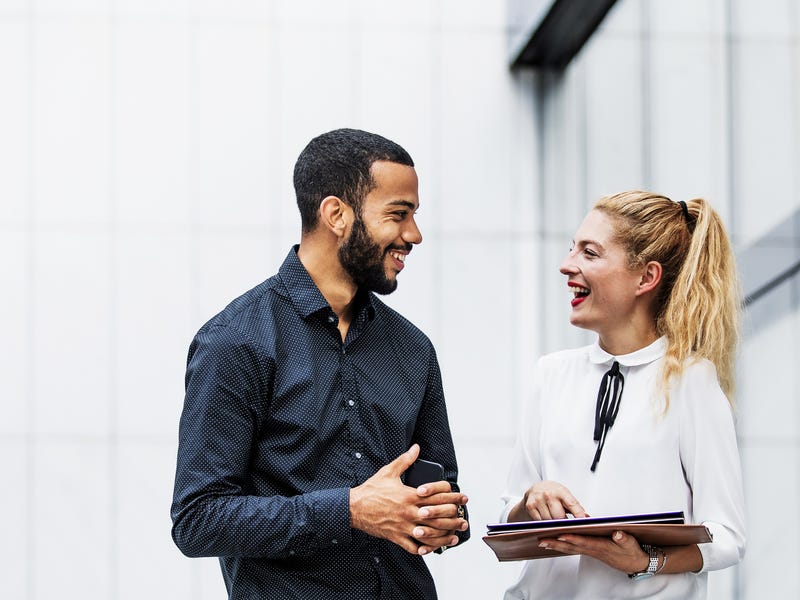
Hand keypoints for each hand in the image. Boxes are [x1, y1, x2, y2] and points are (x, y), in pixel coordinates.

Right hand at [349, 445, 467, 554]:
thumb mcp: (388, 471)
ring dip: (445, 536)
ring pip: (430, 534)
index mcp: (410, 495)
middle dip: (454, 516)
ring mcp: (404, 526)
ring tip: (455, 535)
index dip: (452, 495)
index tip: (461, 497)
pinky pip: (414, 547)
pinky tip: (432, 548)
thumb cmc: (371, 490)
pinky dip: (424, 549)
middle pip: (438, 515)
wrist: (354, 508)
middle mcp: (409, 511)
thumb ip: (405, 460)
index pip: (438, 495)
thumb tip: (416, 448)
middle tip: (463, 516)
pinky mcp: (397, 537)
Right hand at [513, 480, 587, 520]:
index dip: (578, 514)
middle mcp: (548, 494)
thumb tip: (587, 518)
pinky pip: (540, 522)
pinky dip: (544, 524)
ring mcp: (538, 500)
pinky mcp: (530, 507)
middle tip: (567, 526)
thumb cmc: (553, 493)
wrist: (535, 489)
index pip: (572, 504)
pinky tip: (545, 520)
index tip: (583, 522)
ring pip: (549, 521)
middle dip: (564, 523)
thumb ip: (575, 507)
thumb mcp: (565, 496)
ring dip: (553, 525)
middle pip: (559, 517)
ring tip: (555, 521)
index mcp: (560, 491)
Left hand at [538, 530, 648, 573]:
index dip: (572, 539)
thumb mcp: (631, 543)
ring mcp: (591, 551)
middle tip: (541, 540)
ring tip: (542, 541)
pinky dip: (563, 546)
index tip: (560, 535)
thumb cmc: (631, 551)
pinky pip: (573, 549)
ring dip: (556, 546)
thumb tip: (617, 533)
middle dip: (556, 543)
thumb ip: (623, 538)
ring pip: (570, 549)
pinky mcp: (591, 550)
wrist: (635, 563)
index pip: (584, 542)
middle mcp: (593, 549)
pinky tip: (554, 544)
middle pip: (572, 547)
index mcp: (601, 546)